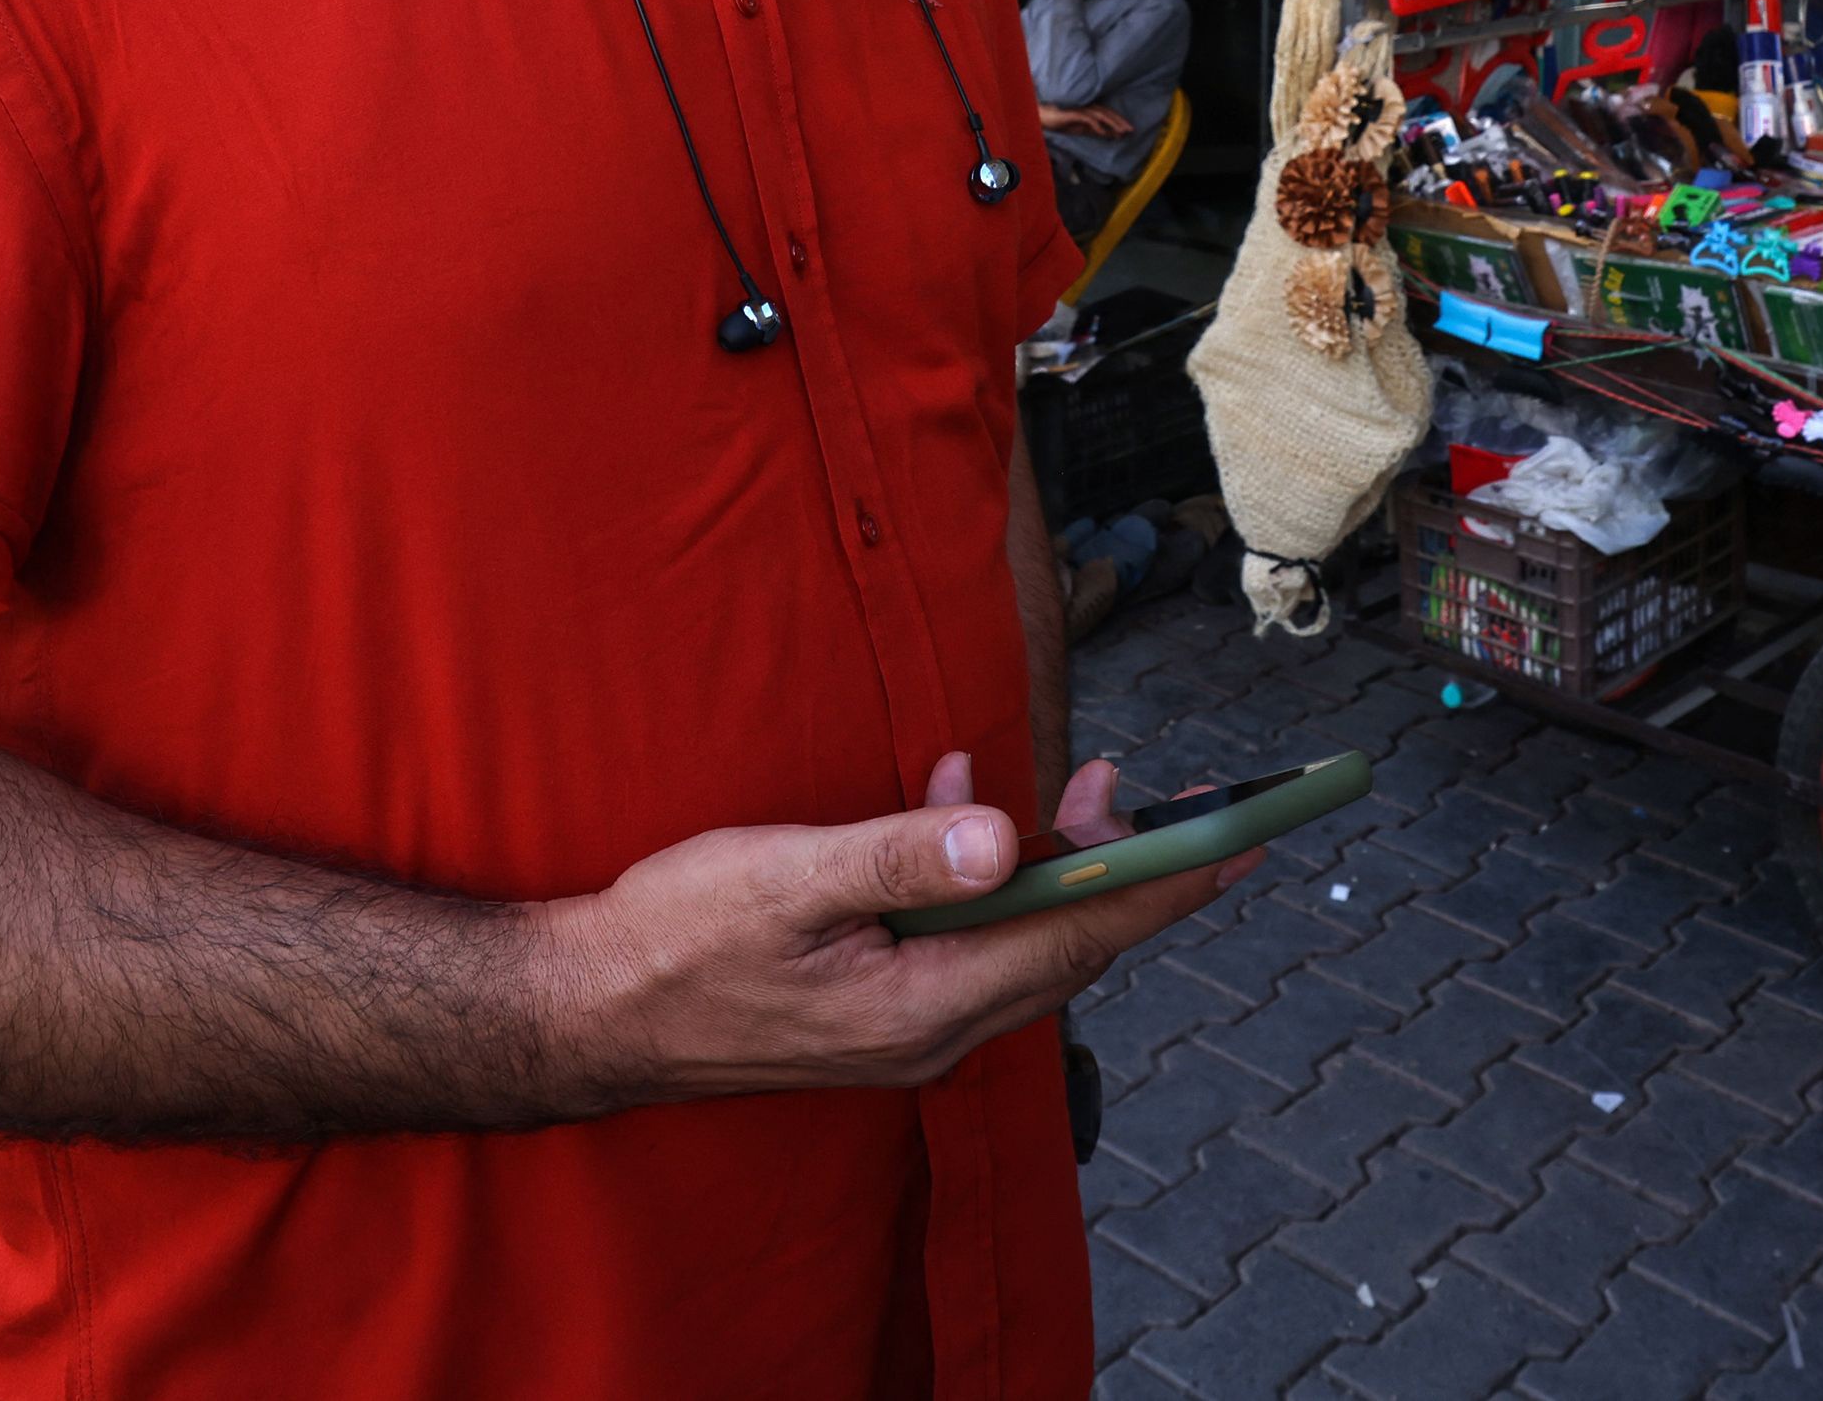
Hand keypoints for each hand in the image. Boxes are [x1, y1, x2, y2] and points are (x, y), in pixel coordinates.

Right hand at [532, 749, 1245, 1105]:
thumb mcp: (783, 880)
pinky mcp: (878, 1009)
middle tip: (1162, 794)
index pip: (1075, 937)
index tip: (1238, 844)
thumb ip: (897, 858)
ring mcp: (904, 1026)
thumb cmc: (673, 941)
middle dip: (1121, 866)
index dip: (1161, 884)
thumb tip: (1002, 840)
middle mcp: (931, 1030)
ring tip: (1086, 791)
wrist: (585, 1012)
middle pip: (1063, 943)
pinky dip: (984, 877)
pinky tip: (958, 809)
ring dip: (1053, 865)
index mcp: (922, 1006)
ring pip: (1018, 941)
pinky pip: (965, 942)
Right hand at [1041, 104, 1127, 140]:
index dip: (1119, 120)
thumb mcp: (1081, 129)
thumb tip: (1110, 134)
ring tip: (1121, 132)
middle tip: (1130, 130)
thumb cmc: (1061, 122)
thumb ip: (1095, 131)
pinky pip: (1086, 118)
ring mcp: (1080, 109)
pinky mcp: (1072, 113)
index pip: (1108, 113)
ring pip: (1100, 114)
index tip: (1129, 130)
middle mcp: (1087, 107)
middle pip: (1107, 112)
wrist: (1042, 117)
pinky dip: (1096, 125)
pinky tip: (1102, 132)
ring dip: (1111, 123)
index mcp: (1090, 109)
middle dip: (1120, 121)